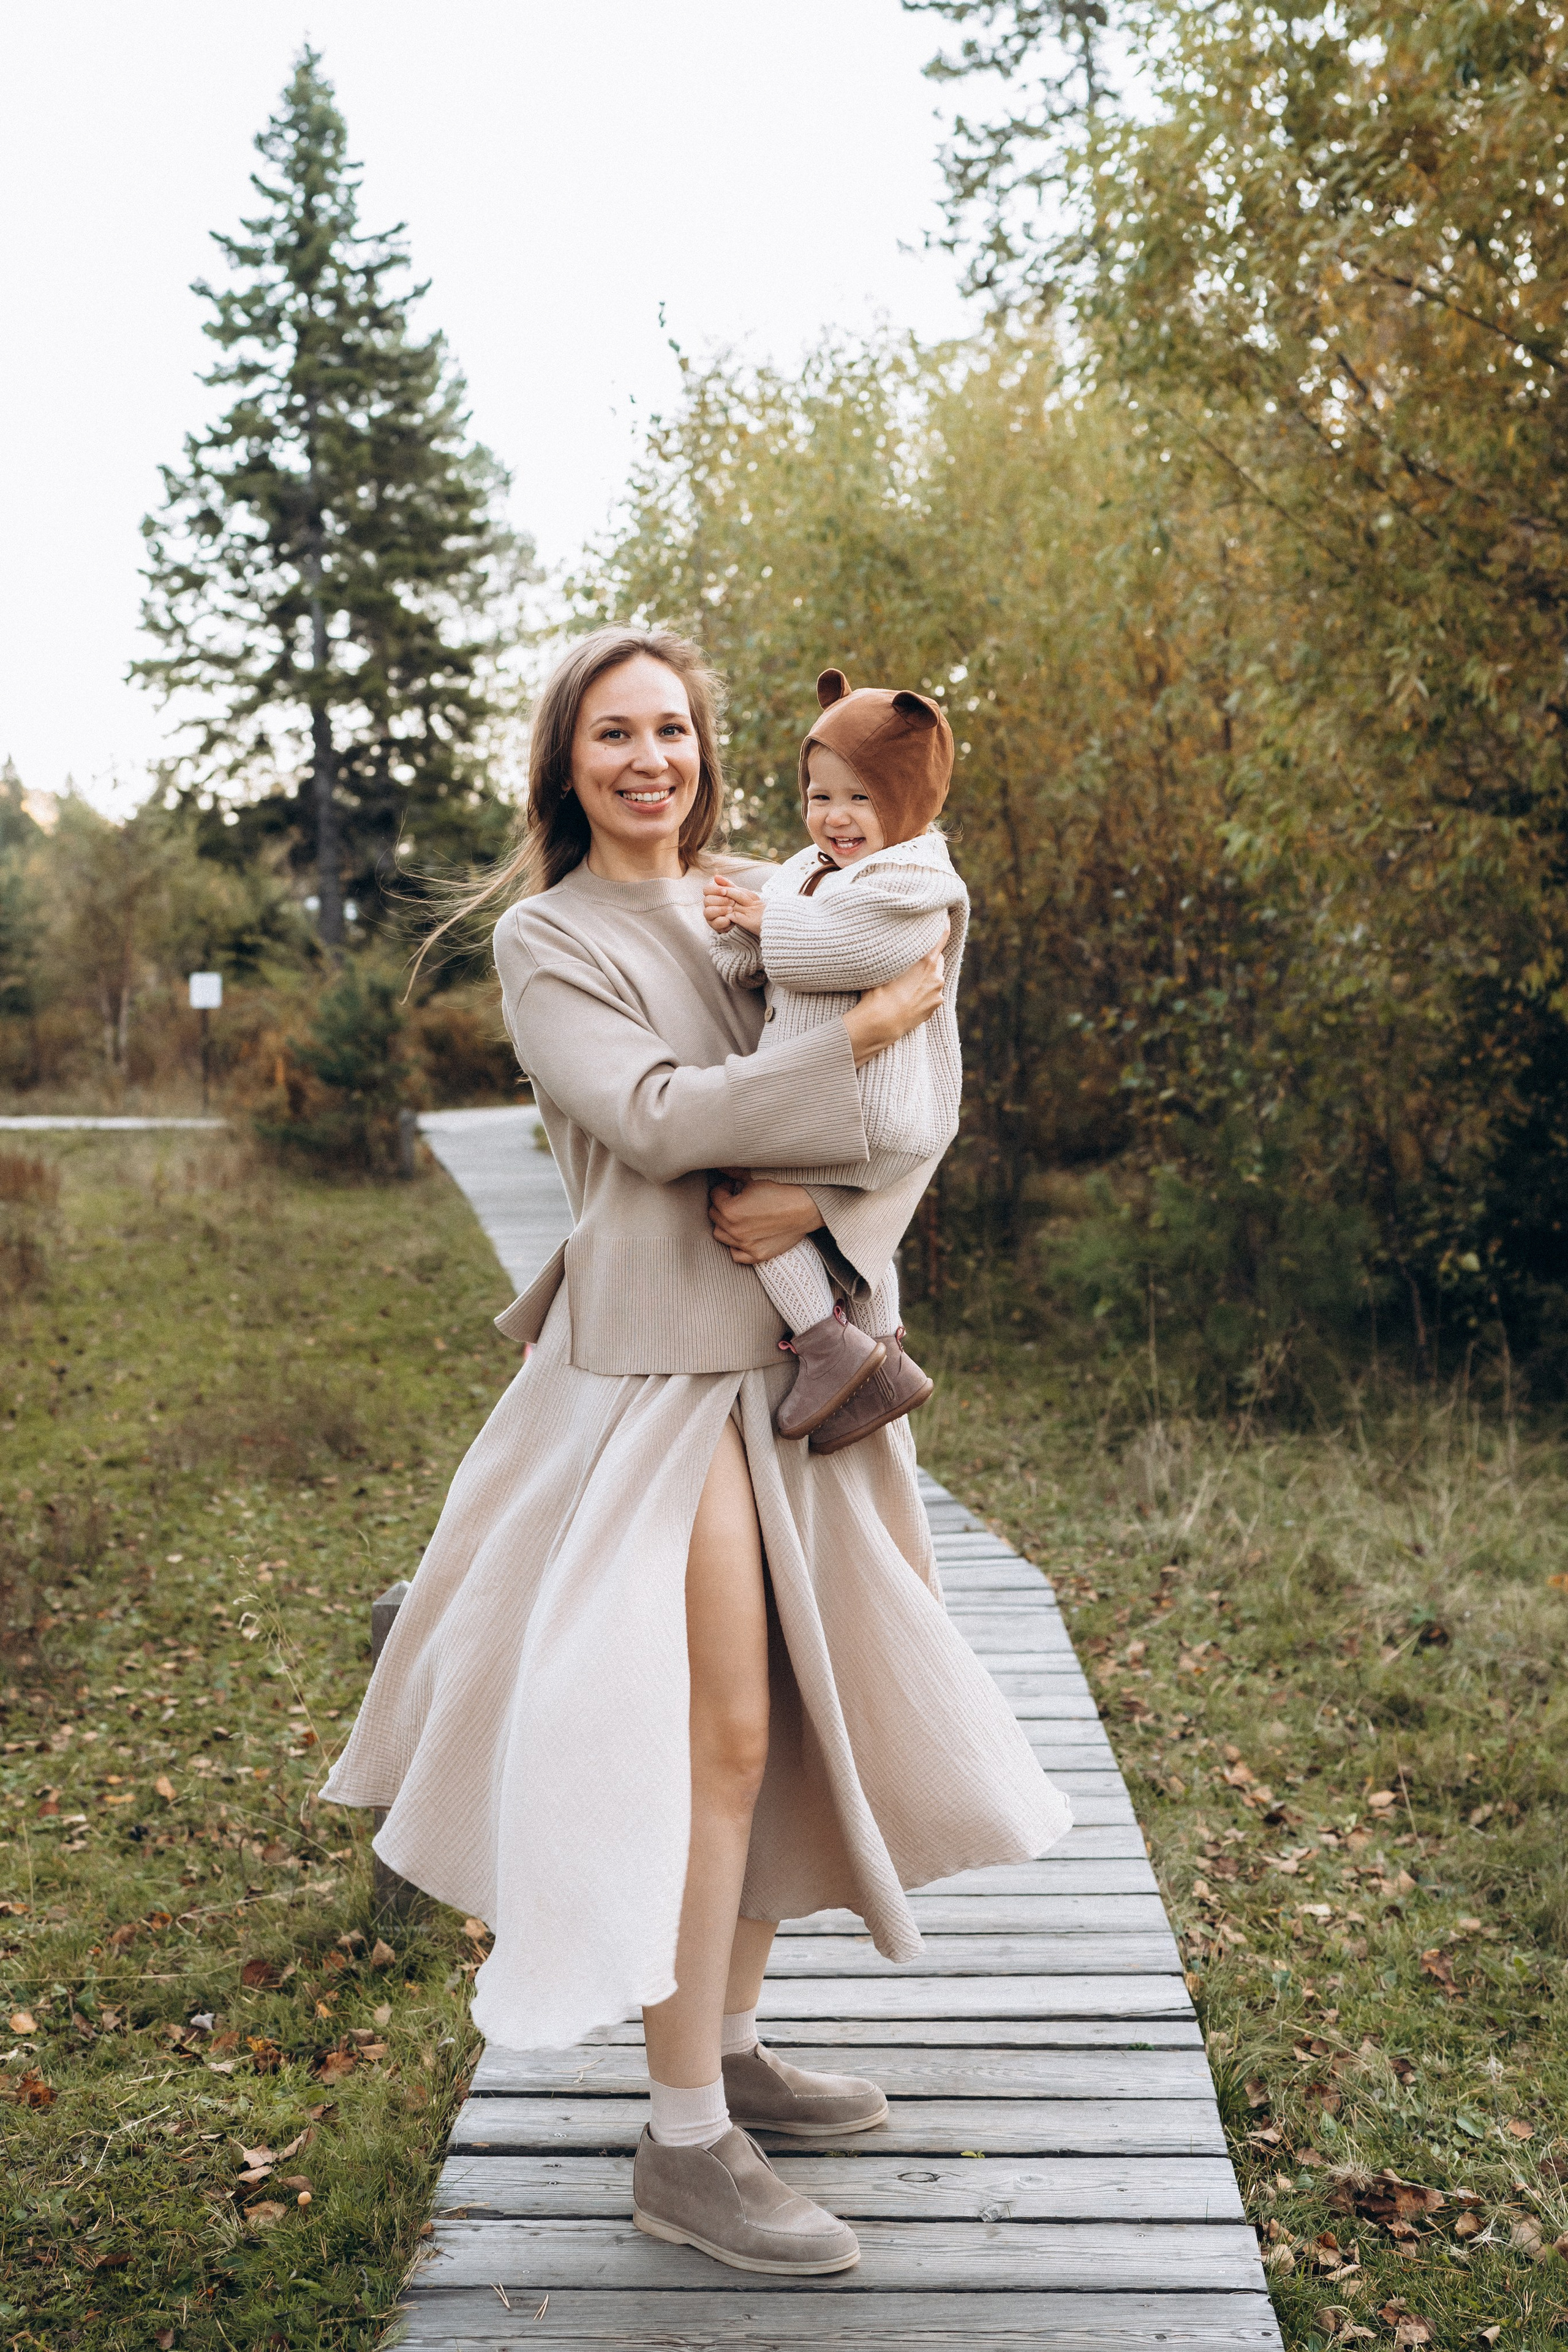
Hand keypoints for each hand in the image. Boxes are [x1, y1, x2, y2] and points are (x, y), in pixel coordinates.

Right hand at [704, 873, 764, 937]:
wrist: (749, 917)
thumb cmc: (740, 903)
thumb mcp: (736, 892)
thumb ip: (727, 884)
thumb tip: (716, 876)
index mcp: (713, 895)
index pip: (706, 889)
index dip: (714, 889)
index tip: (725, 891)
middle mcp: (709, 905)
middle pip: (707, 900)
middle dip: (720, 900)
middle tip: (732, 902)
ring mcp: (711, 916)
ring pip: (708, 912)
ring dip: (720, 910)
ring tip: (731, 909)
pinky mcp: (715, 926)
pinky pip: (714, 924)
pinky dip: (721, 921)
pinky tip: (729, 920)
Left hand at [707, 1176, 820, 1264]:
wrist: (808, 1206)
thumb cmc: (783, 1189)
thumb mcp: (755, 1177)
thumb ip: (733, 1172)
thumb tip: (720, 1166)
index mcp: (731, 1210)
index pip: (715, 1196)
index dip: (723, 1187)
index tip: (732, 1185)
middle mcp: (735, 1231)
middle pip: (715, 1216)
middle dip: (722, 1205)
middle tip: (735, 1198)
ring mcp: (746, 1245)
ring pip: (721, 1236)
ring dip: (725, 1224)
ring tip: (738, 1215)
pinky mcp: (758, 1255)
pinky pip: (736, 1255)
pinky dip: (736, 1245)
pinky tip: (743, 1235)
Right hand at [842, 925, 949, 1067]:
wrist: (880, 1025)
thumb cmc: (877, 993)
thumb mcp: (884, 968)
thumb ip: (897, 955)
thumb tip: (897, 943)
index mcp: (926, 963)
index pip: (941, 937)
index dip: (944, 924)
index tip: (945, 915)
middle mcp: (936, 977)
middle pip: (937, 959)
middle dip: (928, 957)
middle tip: (912, 959)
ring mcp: (937, 994)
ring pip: (934, 978)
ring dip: (925, 977)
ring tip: (906, 983)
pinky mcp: (934, 1007)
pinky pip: (932, 993)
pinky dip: (924, 992)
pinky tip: (908, 997)